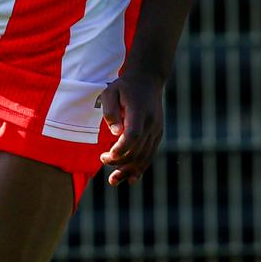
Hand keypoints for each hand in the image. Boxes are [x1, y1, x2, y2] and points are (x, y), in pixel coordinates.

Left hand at [99, 72, 165, 186]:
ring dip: (129, 170)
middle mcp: (151, 123)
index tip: (107, 156)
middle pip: (138, 149)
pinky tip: (130, 178)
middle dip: (120, 161)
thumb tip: (115, 133)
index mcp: (139, 111)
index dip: (121, 149)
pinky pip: (150, 154)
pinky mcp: (158, 134)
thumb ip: (111, 111)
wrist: (148, 80)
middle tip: (103, 160)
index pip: (133, 135)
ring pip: (145, 156)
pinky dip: (140, 167)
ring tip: (113, 181)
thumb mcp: (110, 92)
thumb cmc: (124, 87)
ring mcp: (156, 130)